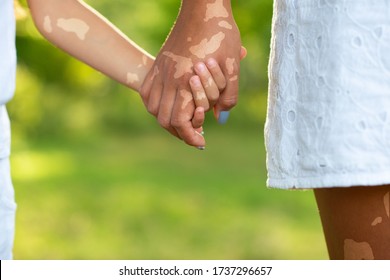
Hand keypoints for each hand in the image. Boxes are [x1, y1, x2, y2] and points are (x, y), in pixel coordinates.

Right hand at [140, 0, 241, 147]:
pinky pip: (148, 92)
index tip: (202, 142)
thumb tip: (220, 117)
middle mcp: (168, 78)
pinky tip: (168, 104)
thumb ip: (228, 95)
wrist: (203, 7)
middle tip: (195, 133)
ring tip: (183, 121)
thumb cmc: (220, 33)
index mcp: (186, 80)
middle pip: (165, 120)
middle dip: (180, 132)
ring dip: (167, 120)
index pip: (181, 122)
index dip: (191, 136)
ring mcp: (160, 70)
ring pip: (153, 108)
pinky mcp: (158, 63)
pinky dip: (156, 105)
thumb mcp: (232, 66)